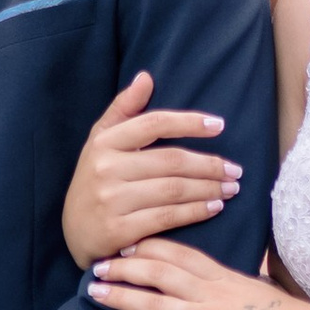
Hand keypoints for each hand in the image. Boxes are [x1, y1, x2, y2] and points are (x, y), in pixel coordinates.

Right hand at [62, 72, 242, 266]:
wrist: (74, 232)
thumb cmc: (95, 180)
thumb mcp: (100, 141)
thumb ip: (124, 109)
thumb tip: (146, 77)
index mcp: (105, 142)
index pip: (154, 124)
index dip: (189, 122)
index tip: (219, 125)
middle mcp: (106, 168)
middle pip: (171, 161)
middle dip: (209, 165)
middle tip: (235, 170)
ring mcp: (111, 201)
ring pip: (173, 190)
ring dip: (209, 189)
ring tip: (230, 188)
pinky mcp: (118, 231)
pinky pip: (167, 218)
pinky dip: (195, 212)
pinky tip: (214, 207)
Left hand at [88, 243, 309, 309]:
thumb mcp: (258, 285)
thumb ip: (235, 281)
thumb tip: (226, 279)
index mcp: (222, 275)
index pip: (178, 252)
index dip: (148, 246)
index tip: (126, 243)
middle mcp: (209, 292)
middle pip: (159, 271)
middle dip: (125, 266)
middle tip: (98, 265)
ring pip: (156, 303)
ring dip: (123, 296)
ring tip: (96, 293)